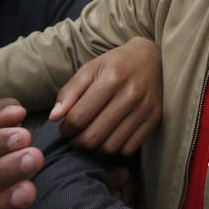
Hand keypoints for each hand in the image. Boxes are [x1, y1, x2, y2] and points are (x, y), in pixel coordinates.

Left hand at [48, 37, 162, 155]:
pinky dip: (113, 151)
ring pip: (110, 147)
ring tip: (89, 139)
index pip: (79, 117)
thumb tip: (54, 117)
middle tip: (74, 138)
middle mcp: (131, 94)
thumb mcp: (90, 68)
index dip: (66, 129)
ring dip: (94, 150)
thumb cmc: (116, 63)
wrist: (153, 58)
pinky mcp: (155, 119)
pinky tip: (107, 140)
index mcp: (112, 78)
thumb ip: (70, 91)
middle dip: (77, 143)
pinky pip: (128, 149)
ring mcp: (145, 108)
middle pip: (94, 137)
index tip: (64, 129)